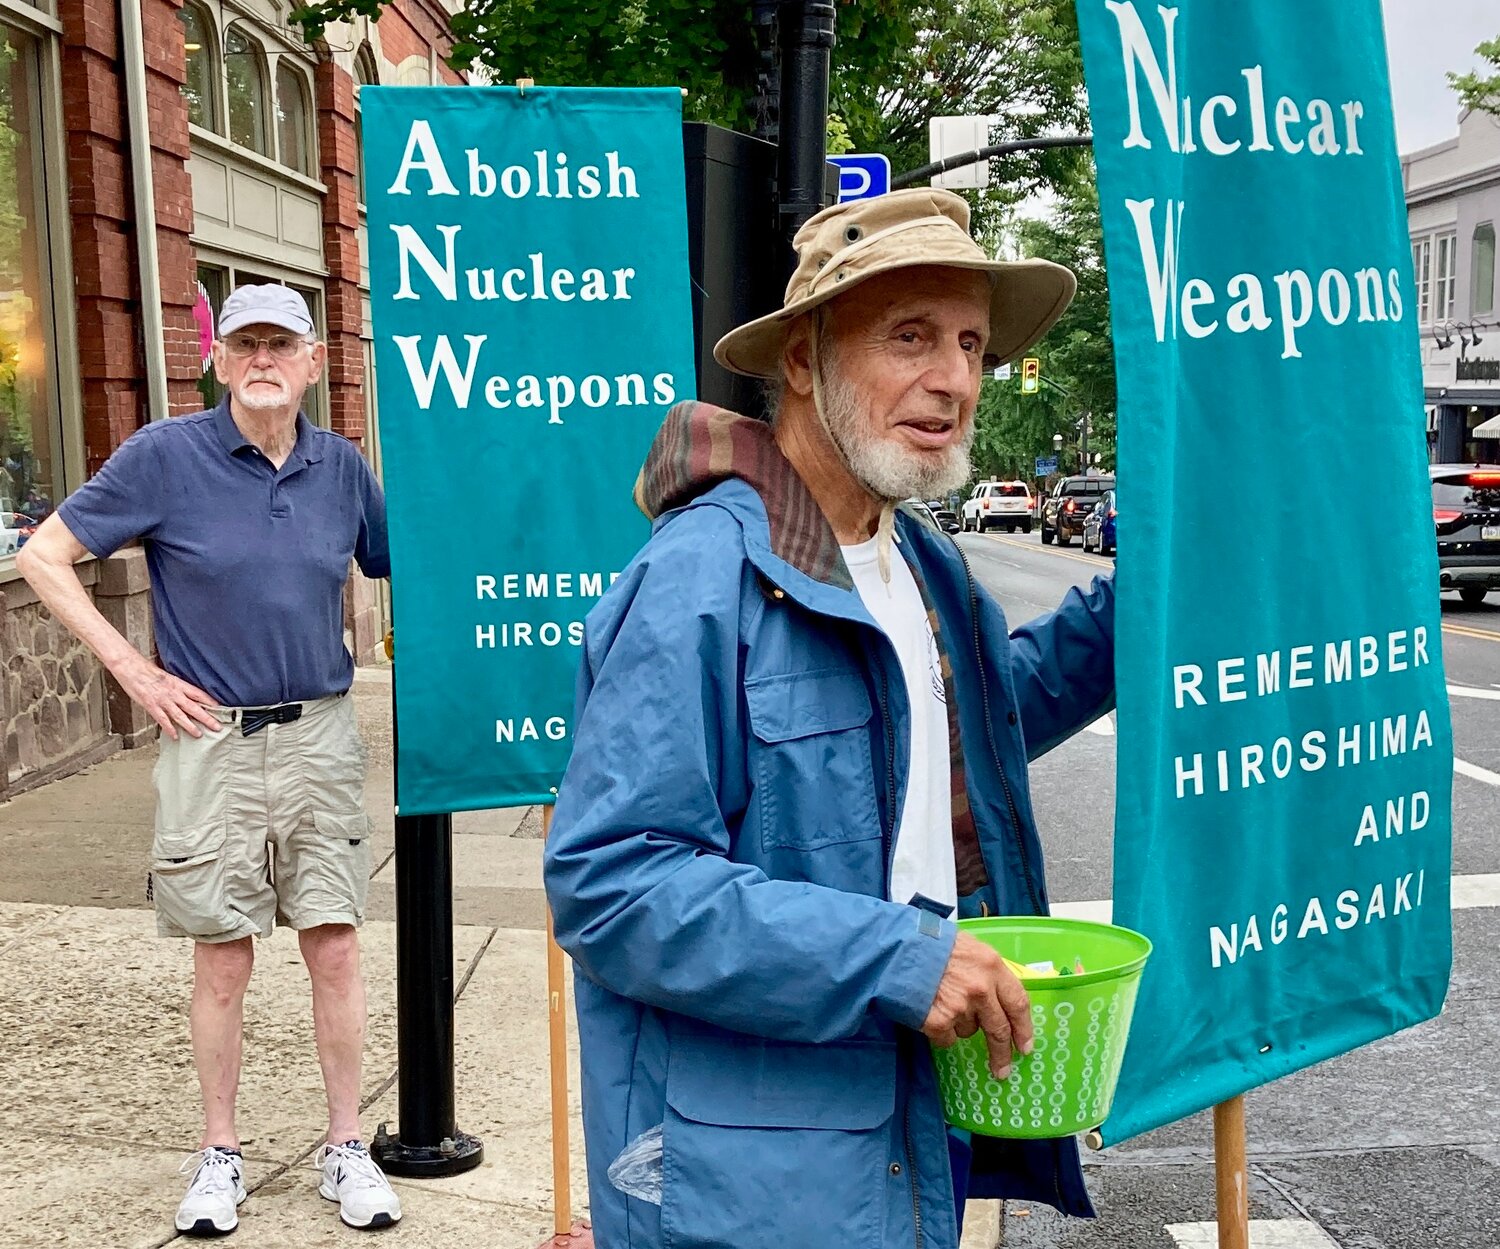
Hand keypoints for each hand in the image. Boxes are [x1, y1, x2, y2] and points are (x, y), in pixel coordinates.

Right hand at [111, 653, 220, 740]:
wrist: (132, 668)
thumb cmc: (148, 671)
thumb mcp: (168, 676)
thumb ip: (178, 686)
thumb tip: (187, 694)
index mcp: (179, 684)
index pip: (199, 694)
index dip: (211, 702)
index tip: (221, 709)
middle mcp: (174, 693)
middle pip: (194, 707)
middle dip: (206, 718)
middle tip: (217, 727)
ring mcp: (163, 701)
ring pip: (180, 716)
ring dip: (190, 726)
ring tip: (199, 734)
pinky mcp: (152, 706)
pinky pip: (163, 720)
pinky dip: (169, 729)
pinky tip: (175, 736)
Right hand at [922, 932, 1033, 1077]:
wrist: (897, 949)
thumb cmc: (933, 944)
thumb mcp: (970, 948)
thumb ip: (988, 972)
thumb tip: (1000, 997)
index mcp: (992, 967)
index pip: (1018, 1003)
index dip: (1023, 1028)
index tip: (1025, 1046)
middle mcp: (981, 989)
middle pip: (999, 1029)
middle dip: (1002, 1053)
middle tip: (1003, 1069)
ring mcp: (960, 1008)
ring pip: (969, 1031)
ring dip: (961, 1025)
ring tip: (943, 1003)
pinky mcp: (938, 1022)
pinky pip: (947, 1039)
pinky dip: (941, 1032)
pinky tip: (931, 1013)